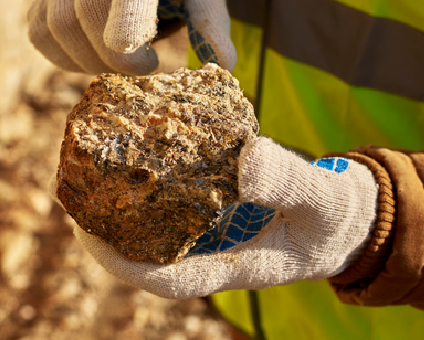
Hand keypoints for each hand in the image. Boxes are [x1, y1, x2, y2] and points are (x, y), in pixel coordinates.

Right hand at [27, 0, 235, 74]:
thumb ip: (212, 24)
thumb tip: (225, 65)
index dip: (127, 11)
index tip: (128, 46)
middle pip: (90, 6)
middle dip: (117, 55)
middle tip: (147, 67)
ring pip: (60, 24)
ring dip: (92, 60)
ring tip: (122, 62)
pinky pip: (42, 36)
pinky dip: (68, 59)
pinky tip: (94, 55)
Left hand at [71, 137, 378, 298]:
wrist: (351, 214)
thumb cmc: (338, 216)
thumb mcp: (323, 199)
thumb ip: (289, 181)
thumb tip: (243, 160)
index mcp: (234, 266)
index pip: (167, 278)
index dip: (123, 262)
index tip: (86, 235)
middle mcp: (215, 252)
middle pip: (148, 252)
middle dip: (106, 230)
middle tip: (72, 192)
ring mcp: (215, 232)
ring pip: (157, 226)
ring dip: (122, 202)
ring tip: (90, 166)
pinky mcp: (219, 207)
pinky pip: (177, 198)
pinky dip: (154, 178)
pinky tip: (138, 146)